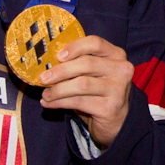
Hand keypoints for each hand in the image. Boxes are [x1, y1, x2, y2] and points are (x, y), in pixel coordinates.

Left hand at [39, 33, 133, 148]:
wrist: (115, 121)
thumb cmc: (98, 92)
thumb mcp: (93, 73)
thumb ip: (77, 63)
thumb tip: (47, 63)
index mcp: (116, 54)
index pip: (95, 43)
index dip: (75, 47)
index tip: (58, 56)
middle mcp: (121, 70)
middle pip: (87, 64)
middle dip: (60, 71)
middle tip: (43, 78)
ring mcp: (118, 89)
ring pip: (82, 84)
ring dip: (58, 89)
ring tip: (45, 94)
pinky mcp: (110, 107)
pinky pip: (79, 102)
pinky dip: (59, 103)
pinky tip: (49, 103)